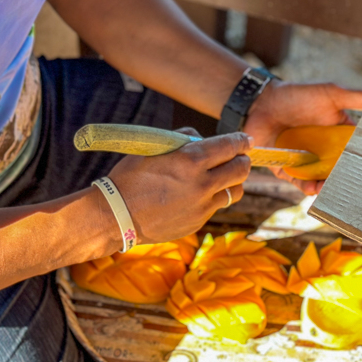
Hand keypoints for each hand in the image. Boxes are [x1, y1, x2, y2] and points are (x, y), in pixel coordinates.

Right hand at [106, 132, 250, 244]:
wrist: (115, 216)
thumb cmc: (130, 177)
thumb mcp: (153, 148)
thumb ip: (183, 140)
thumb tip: (202, 140)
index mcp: (191, 160)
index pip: (229, 146)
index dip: (241, 141)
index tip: (245, 139)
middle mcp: (201, 184)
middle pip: (241, 170)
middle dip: (243, 160)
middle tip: (239, 157)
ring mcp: (202, 206)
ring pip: (234, 192)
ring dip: (232, 182)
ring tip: (222, 177)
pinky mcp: (198, 222)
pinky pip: (215, 207)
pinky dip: (213, 198)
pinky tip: (199, 194)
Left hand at [243, 80, 361, 194]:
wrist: (262, 101)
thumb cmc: (298, 95)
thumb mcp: (332, 93)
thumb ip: (358, 98)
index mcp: (336, 135)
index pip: (356, 151)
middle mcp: (323, 151)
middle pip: (341, 170)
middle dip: (350, 178)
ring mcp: (306, 161)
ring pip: (323, 180)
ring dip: (331, 187)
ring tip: (338, 192)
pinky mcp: (288, 169)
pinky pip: (300, 183)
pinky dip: (309, 188)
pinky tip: (316, 189)